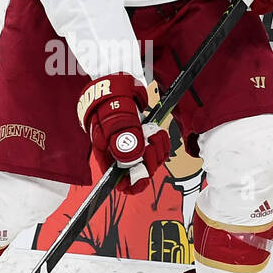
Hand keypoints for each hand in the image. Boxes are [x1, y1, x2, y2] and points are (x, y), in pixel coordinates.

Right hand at [77, 74, 170, 193]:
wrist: (115, 87)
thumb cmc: (109, 105)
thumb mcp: (113, 123)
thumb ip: (123, 143)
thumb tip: (133, 162)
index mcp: (110, 159)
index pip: (124, 185)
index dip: (135, 183)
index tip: (142, 170)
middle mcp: (124, 158)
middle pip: (143, 174)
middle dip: (150, 160)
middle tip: (148, 142)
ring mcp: (137, 149)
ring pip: (155, 162)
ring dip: (158, 148)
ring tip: (151, 133)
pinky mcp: (147, 139)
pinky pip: (162, 149)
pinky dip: (163, 141)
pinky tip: (156, 131)